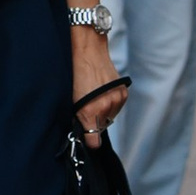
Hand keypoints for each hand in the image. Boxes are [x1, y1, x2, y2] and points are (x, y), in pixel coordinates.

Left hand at [71, 29, 124, 147]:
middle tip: (86, 110)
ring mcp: (116, 100)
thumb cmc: (76, 74)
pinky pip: (116, 108)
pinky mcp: (123, 94)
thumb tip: (84, 131)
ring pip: (110, 117)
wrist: (89, 52)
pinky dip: (110, 105)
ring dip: (103, 113)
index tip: (90, 142)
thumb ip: (78, 117)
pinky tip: (102, 94)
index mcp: (90, 110)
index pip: (94, 139)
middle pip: (101, 128)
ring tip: (94, 98)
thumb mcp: (72, 98)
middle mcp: (105, 107)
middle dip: (94, 122)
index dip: (91, 141)